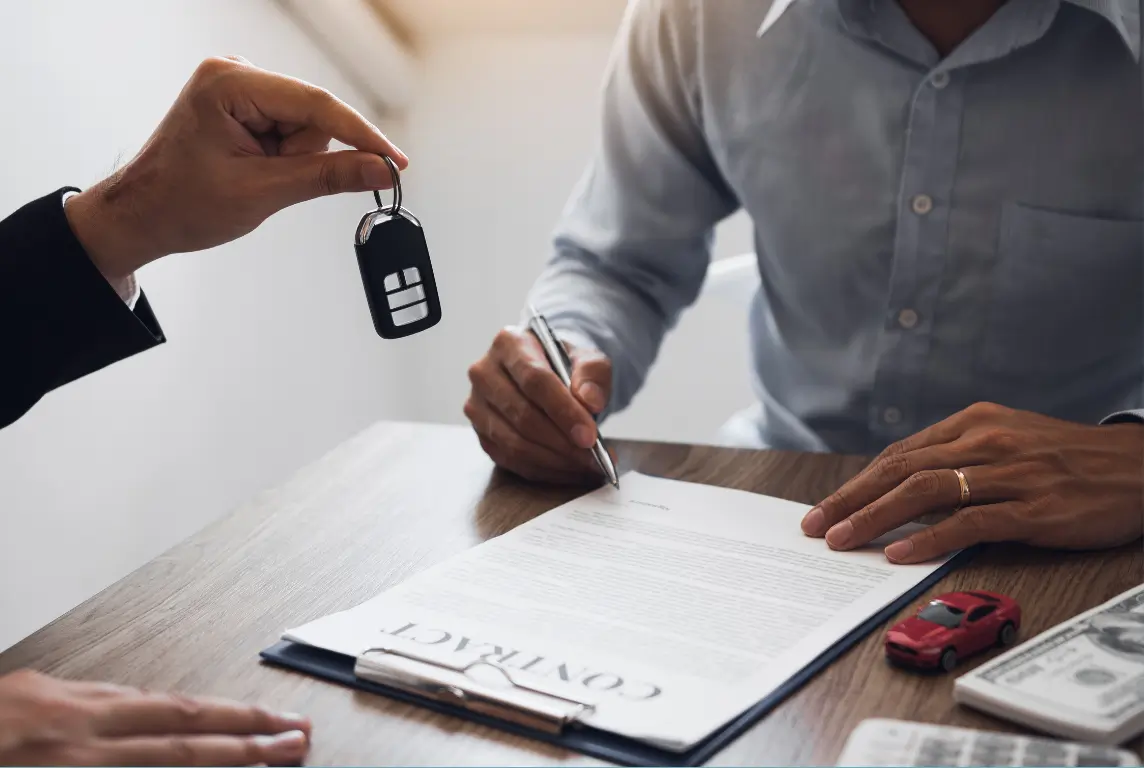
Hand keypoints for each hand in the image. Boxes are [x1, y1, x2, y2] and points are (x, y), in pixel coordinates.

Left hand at [0, 669, 309, 765]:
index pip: (181, 748)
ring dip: (201, 709)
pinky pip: (106, 691)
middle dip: (246, 718)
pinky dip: (146, 703)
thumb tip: (161, 764)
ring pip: (146, 696)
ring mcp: (51, 696)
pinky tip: (154, 710)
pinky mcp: (31, 686)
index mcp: (69, 755)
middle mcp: (69, 718)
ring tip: (242, 720)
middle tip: (292, 725)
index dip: (241, 749)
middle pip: (181, 710)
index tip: (282, 749)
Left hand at [64, 55, 408, 281]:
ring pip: (304, 126)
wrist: (141, 216)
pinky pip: (290, 130)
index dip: (362, 135)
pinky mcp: (243, 103)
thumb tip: (381, 169)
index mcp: (230, 84)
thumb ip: (329, 177)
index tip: (396, 162)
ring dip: (290, 160)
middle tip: (267, 183)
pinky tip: (253, 169)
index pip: (316, 105)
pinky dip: (283, 156)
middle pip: (311, 116)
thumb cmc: (182, 204)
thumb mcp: (264, 193)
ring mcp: (238, 86)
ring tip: (251, 177)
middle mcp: (233, 73)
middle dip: (303, 157)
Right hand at [465, 326, 612, 483]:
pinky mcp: (480, 433)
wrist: (545, 374)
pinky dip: (543, 470)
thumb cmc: (564, 365)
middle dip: (562, 442)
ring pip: (514, 443)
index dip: (563, 411)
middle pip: (523, 415)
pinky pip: (510, 460)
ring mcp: (477, 405)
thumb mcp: (587, 358)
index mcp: (509, 343)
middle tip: (594, 457)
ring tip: (586, 465)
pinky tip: (568, 469)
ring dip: (554, 460)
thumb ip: (593, 374)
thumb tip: (591, 401)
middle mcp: (484, 373)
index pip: (535, 380)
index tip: (590, 436)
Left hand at [800, 402, 1143, 562]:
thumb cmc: (1070, 459)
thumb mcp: (1010, 441)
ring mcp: (1010, 474)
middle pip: (901, 470)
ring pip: (925, 492)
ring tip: (842, 540)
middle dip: (850, 500)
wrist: (1142, 468)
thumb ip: (960, 458)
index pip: (899, 454)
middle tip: (814, 526)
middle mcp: (986, 442)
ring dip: (875, 517)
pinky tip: (900, 553)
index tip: (825, 508)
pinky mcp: (1034, 508)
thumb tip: (903, 487)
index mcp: (975, 423)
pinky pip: (970, 523)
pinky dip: (929, 538)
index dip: (857, 483)